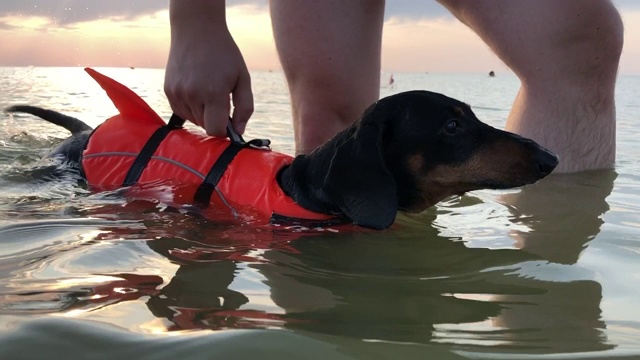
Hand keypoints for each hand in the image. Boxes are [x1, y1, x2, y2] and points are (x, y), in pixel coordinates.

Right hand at [164, 2, 252, 136]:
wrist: (196, 30)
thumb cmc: (224, 53)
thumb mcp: (243, 78)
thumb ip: (244, 107)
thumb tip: (239, 131)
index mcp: (213, 93)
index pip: (216, 131)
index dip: (225, 130)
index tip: (230, 121)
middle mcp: (192, 95)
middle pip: (205, 126)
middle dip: (215, 119)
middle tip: (221, 99)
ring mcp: (177, 93)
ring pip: (193, 120)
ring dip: (203, 113)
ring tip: (208, 90)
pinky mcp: (168, 91)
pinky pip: (182, 112)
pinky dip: (191, 108)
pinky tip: (198, 90)